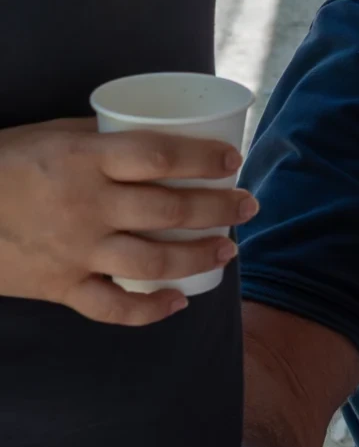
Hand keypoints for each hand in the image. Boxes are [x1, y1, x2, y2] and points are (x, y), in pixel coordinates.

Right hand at [0, 118, 253, 323]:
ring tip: (228, 248)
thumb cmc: (3, 164)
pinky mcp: (58, 287)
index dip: (204, 158)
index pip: (160, 156)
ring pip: (152, 260)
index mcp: (84, 160)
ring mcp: (74, 251)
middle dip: (219, 207)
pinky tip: (179, 301)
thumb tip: (157, 137)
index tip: (234, 159)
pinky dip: (150, 310)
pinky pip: (112, 307)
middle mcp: (85, 206)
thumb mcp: (52, 136)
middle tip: (247, 205)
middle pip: (169, 209)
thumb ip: (102, 140)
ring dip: (199, 255)